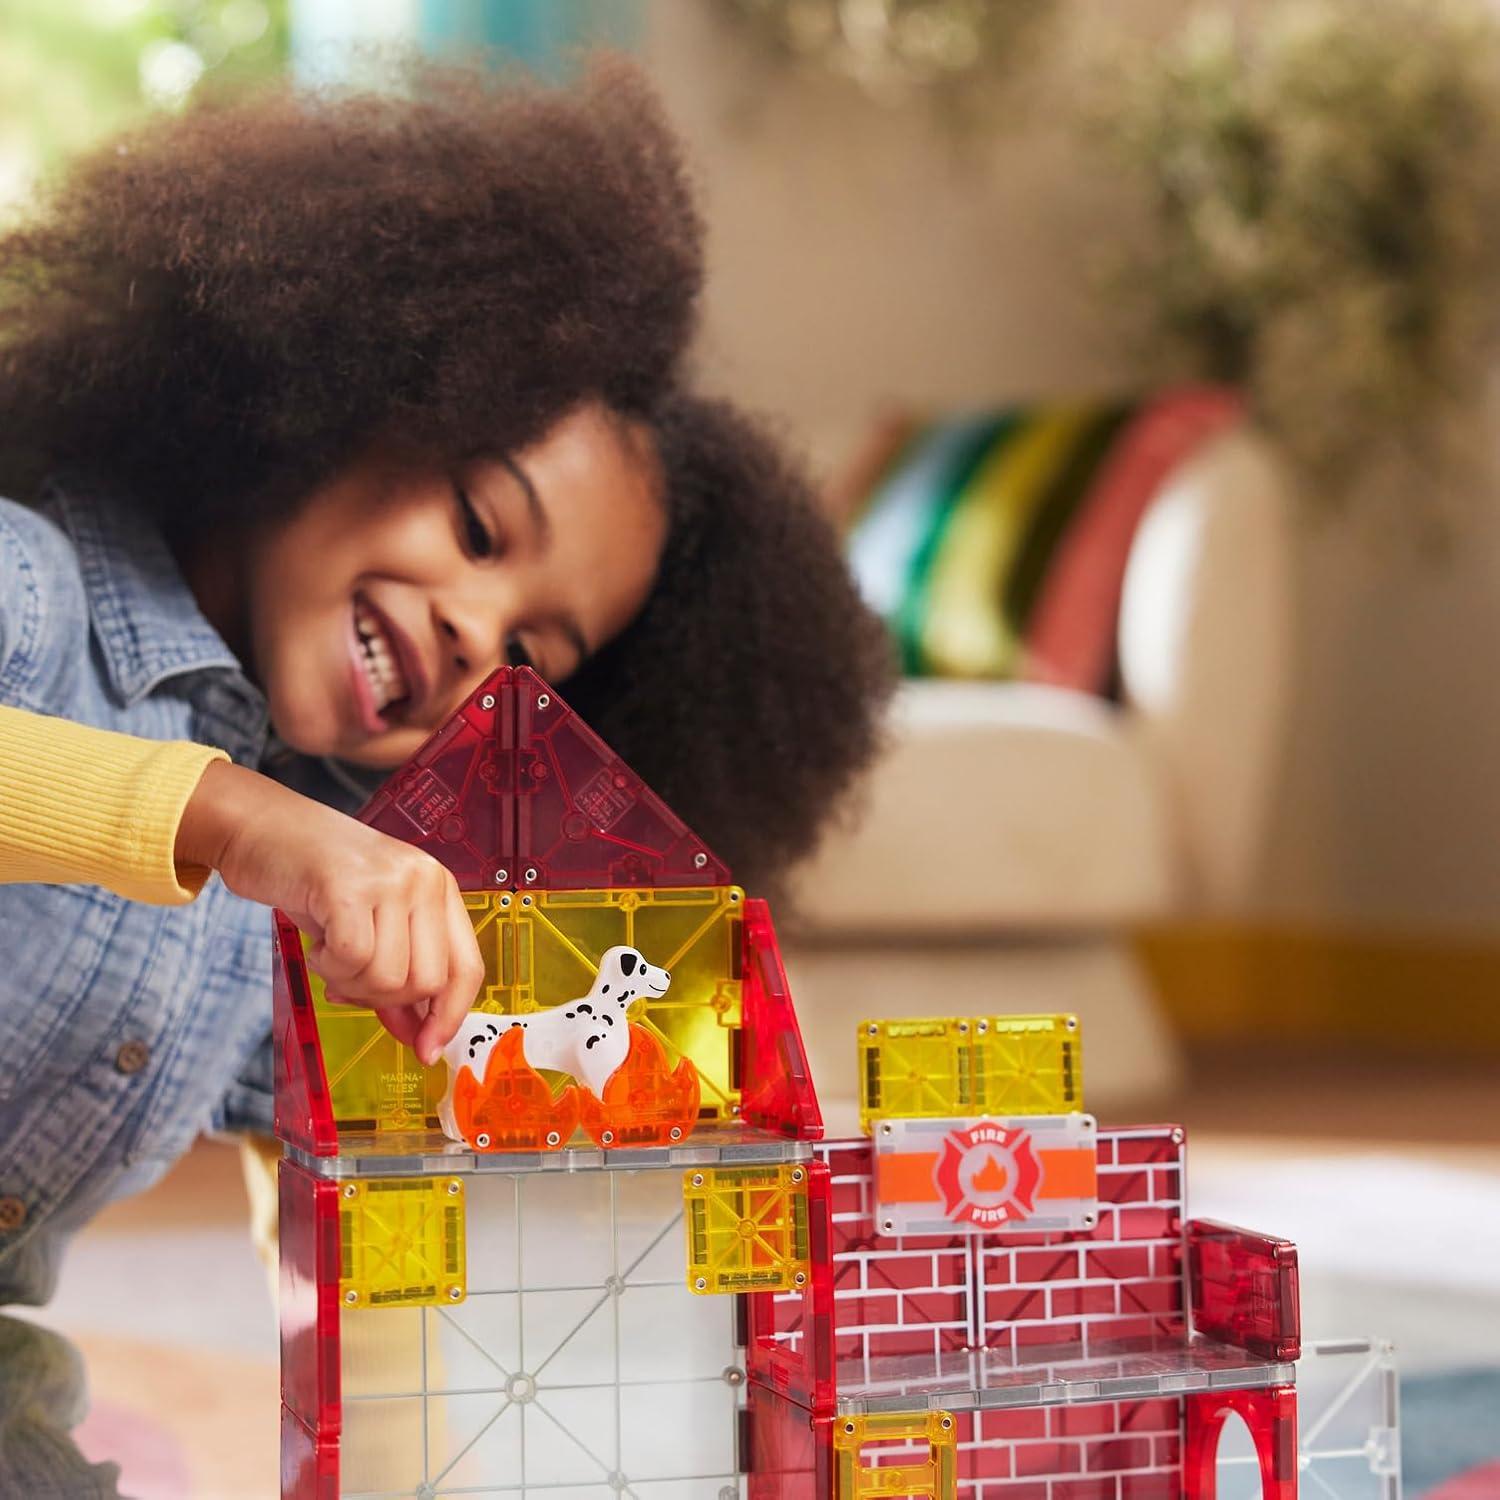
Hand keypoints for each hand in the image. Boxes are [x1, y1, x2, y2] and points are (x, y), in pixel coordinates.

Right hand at [176, 760, 482, 1064]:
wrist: (261, 827)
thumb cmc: (315, 879)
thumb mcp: (369, 925)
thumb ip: (396, 976)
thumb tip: (418, 1038)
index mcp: (439, 889)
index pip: (467, 967)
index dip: (448, 1016)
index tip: (425, 1049)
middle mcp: (425, 880)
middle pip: (427, 981)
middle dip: (382, 999)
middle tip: (347, 980)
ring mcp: (390, 880)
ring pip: (388, 976)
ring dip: (350, 982)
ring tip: (329, 954)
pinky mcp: (349, 886)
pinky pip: (351, 958)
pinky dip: (328, 967)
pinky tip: (317, 944)